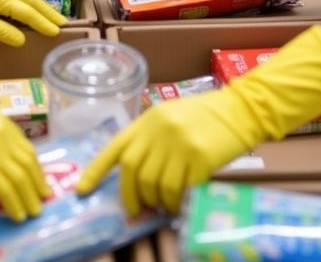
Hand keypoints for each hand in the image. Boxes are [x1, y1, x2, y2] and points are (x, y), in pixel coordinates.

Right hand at [0, 78, 49, 220]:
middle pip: (28, 163)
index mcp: (2, 123)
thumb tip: (1, 163)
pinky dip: (14, 204)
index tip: (38, 180)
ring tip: (33, 211)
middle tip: (42, 198)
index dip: (35, 167)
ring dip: (29, 198)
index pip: (27, 148)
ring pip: (20, 178)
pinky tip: (17, 214)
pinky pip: (6, 190)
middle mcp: (3, 134)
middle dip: (37, 184)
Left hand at [77, 27, 320, 214]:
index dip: (96, 170)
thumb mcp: (169, 119)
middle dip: (129, 195)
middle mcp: (158, 130)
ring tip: (161, 205)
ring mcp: (177, 143)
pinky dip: (174, 202)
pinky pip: (178, 189)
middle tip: (135, 210)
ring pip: (153, 184)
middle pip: (132, 170)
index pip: (115, 147)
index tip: (82, 189)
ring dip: (155, 201)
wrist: (239, 111)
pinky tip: (178, 202)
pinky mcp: (197, 157)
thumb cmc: (203, 117)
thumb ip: (151, 141)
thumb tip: (136, 179)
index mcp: (147, 120)